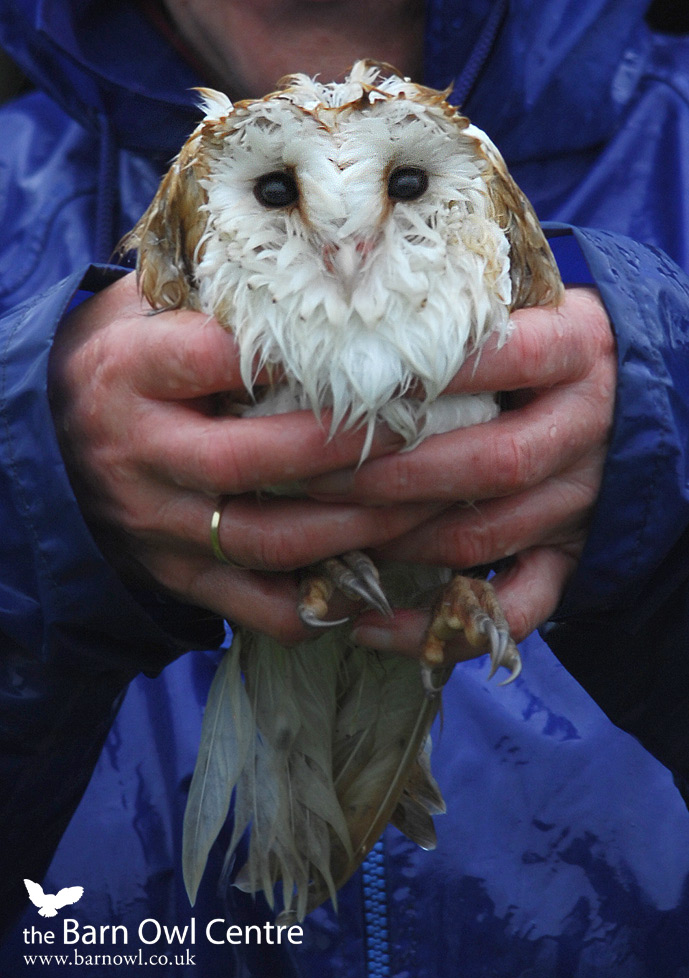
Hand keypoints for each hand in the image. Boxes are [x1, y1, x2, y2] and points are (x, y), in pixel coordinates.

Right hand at [48, 273, 431, 641]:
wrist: (44, 450)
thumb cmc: (120, 363)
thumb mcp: (137, 308)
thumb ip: (211, 291)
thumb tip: (320, 256)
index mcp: (130, 372)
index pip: (215, 358)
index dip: (301, 352)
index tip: (383, 338)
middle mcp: (143, 454)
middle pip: (257, 457)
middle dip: (359, 441)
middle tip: (435, 419)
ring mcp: (162, 526)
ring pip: (272, 537)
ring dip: (362, 522)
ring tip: (436, 496)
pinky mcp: (181, 577)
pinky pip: (257, 605)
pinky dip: (325, 601)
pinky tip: (384, 579)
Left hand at [306, 287, 615, 662]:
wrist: (647, 396)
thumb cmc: (554, 341)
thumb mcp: (535, 302)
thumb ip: (467, 301)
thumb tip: (349, 278)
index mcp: (577, 350)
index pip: (506, 357)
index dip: (425, 374)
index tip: (342, 380)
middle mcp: (582, 428)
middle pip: (488, 461)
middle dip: (392, 473)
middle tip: (308, 473)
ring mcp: (580, 500)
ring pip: (486, 536)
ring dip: (400, 540)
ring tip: (324, 531)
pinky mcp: (573, 555)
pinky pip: (516, 607)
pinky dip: (442, 627)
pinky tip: (371, 626)